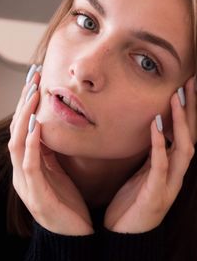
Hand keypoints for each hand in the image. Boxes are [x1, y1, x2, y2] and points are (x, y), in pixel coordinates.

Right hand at [8, 71, 92, 235]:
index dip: (28, 103)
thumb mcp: (58, 170)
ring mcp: (27, 182)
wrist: (74, 233)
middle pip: (18, 130)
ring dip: (25, 117)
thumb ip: (50, 151)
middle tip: (33, 77)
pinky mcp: (36, 194)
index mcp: (29, 163)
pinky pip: (30, 164)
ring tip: (33, 94)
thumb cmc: (67, 199)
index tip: (37, 79)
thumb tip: (51, 128)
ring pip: (18, 143)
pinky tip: (36, 125)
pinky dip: (31, 143)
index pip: (25, 127)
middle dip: (25, 102)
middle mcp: (23, 170)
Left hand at [104, 76, 195, 233]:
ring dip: (181, 122)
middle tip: (191, 82)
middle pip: (192, 135)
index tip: (186, 85)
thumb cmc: (134, 200)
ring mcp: (170, 183)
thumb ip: (154, 153)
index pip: (186, 133)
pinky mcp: (156, 193)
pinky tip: (156, 125)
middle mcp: (177, 172)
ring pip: (184, 148)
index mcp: (173, 166)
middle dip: (192, 109)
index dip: (188, 110)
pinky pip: (161, 164)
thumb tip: (155, 131)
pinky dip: (160, 144)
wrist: (125, 233)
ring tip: (176, 98)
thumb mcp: (144, 171)